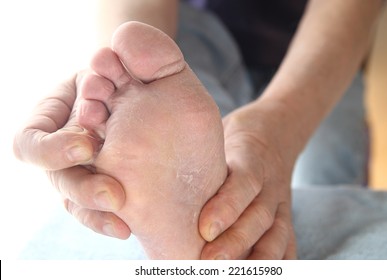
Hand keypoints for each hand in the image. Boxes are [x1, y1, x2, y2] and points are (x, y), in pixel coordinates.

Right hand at [13, 73, 130, 238]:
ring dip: (96, 214)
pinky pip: (98, 211)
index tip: (86, 145)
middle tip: (112, 195)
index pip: (31, 143)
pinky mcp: (102, 187)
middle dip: (82, 188)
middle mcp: (61, 150)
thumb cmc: (125, 74)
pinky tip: (128, 227)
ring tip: (123, 224)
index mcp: (53, 119)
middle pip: (56, 180)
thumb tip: (109, 59)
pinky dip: (109, 220)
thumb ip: (117, 61)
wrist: (141, 90)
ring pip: (75, 202)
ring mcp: (79, 171)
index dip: (52, 150)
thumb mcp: (119, 62)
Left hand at [199, 99, 296, 258]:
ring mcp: (281, 202)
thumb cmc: (233, 139)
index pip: (244, 182)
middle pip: (260, 215)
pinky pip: (289, 241)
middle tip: (209, 261)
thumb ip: (199, 162)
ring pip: (278, 232)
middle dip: (236, 241)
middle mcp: (270, 183)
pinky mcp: (286, 216)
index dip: (227, 206)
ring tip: (231, 274)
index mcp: (251, 159)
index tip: (205, 229)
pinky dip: (280, 262)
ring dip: (258, 259)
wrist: (275, 132)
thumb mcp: (217, 138)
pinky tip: (265, 274)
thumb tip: (158, 188)